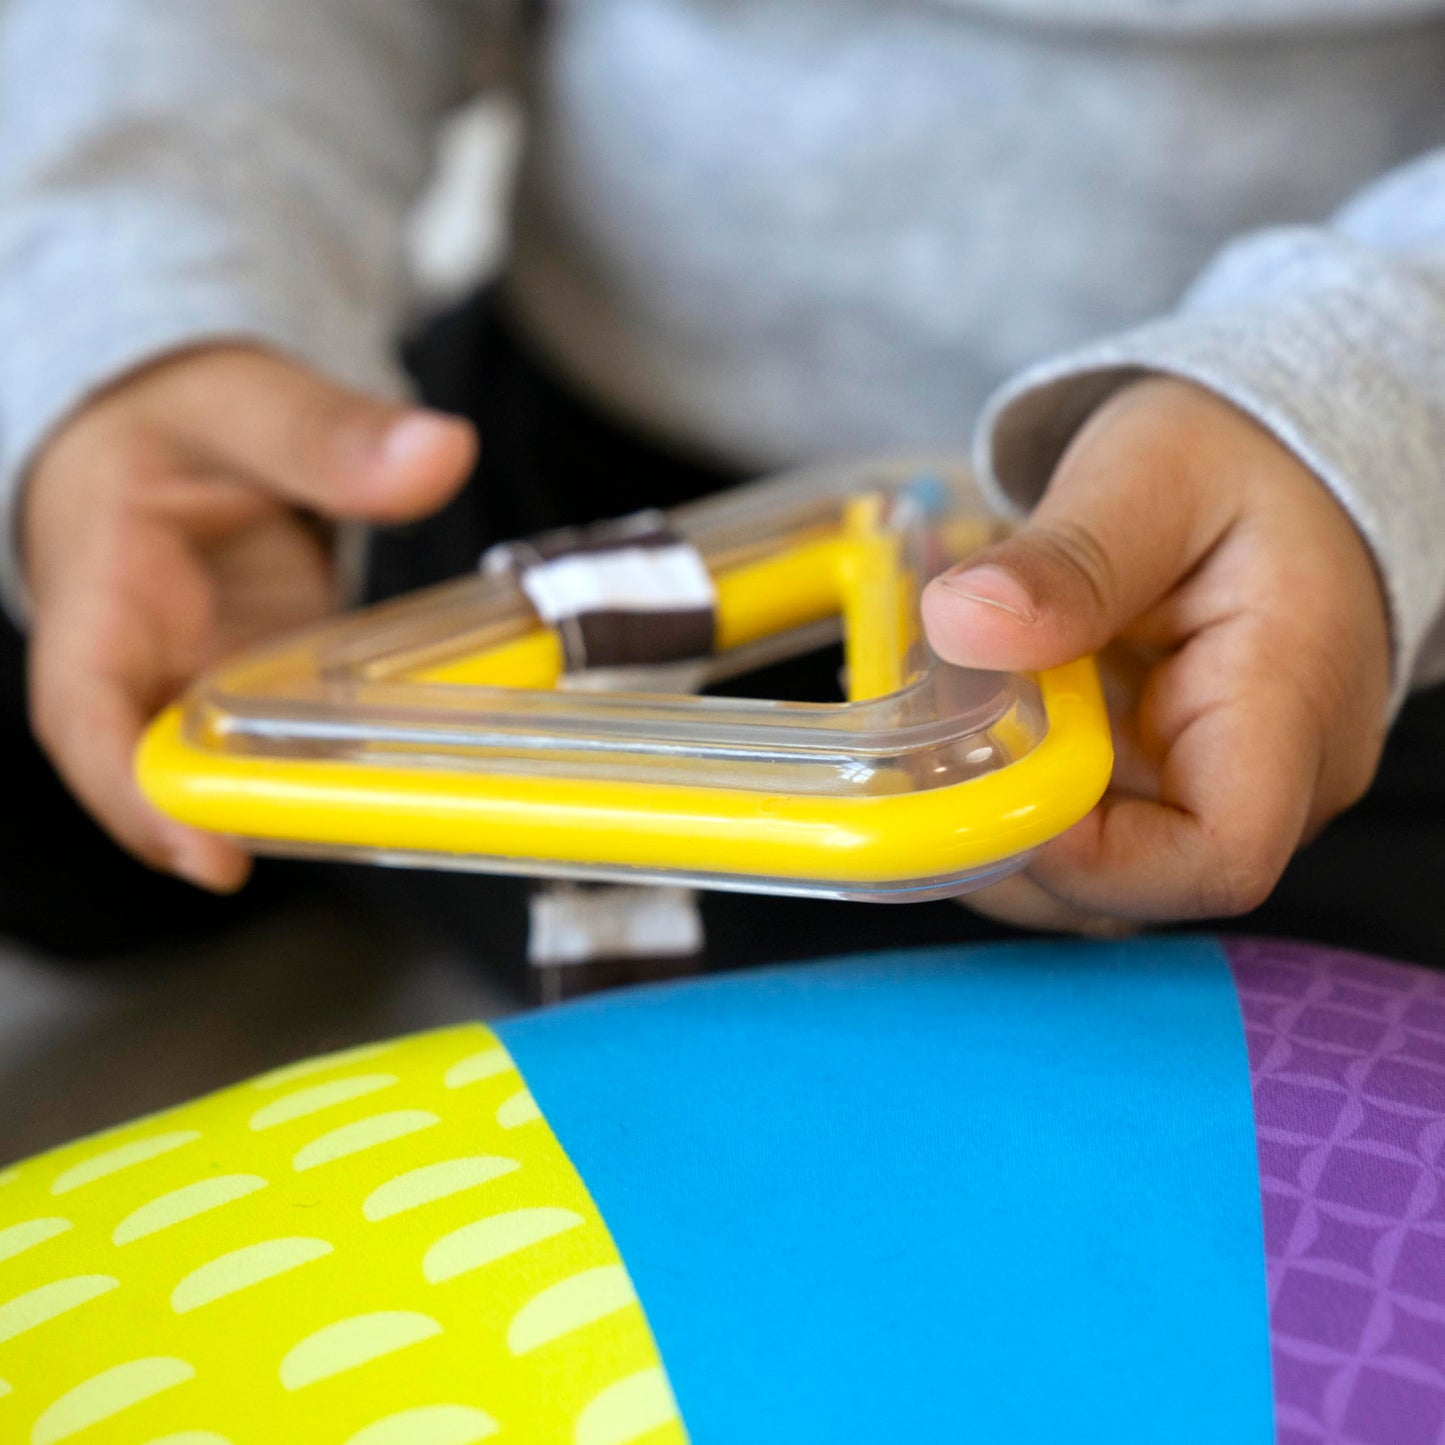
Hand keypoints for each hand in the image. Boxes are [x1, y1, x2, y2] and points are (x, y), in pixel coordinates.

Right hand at [23, 344, 475, 890]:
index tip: (208, 855)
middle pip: (166, 769)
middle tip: (334, 842)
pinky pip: (292, 741)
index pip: (88, 712)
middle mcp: (144, 661)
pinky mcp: (260, 688)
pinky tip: (420, 773)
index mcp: (103, 589)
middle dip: (240, 822)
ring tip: (395, 816)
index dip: (136, 797)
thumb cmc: (177, 420)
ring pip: (236, 766)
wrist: (175, 430)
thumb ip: (327, 434)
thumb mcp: (242, 403)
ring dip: (305, 800)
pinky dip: (350, 761)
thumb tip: (438, 452)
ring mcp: (204, 683)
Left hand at [922, 376, 1391, 930]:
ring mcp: (1212, 795)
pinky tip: (970, 714)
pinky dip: (1006, 787)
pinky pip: (1077, 831)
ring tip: (942, 703)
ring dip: (990, 811)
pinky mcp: (1165, 792)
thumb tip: (964, 622)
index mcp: (1292, 707)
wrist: (1273, 471)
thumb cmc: (1232, 465)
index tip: (989, 778)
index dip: (1086, 857)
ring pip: (1085, 873)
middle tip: (924, 729)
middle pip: (1128, 886)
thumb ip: (1069, 557)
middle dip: (1004, 829)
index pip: (1216, 858)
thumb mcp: (1151, 475)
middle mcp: (1273, 784)